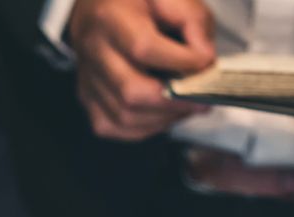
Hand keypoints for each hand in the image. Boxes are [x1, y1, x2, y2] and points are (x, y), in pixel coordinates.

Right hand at [68, 0, 215, 140]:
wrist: (101, 7)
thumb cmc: (139, 2)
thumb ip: (192, 21)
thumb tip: (203, 62)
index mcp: (110, 17)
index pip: (143, 48)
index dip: (180, 61)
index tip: (205, 64)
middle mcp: (93, 50)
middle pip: (131, 91)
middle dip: (174, 101)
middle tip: (202, 98)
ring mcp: (87, 78)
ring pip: (125, 116)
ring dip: (164, 117)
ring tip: (186, 105)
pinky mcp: (88, 98)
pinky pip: (115, 126)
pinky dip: (145, 127)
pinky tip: (163, 113)